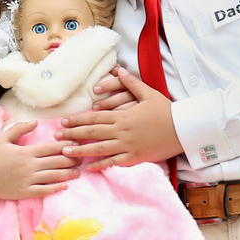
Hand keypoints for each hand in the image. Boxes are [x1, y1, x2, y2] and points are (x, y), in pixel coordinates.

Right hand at [0, 121, 80, 201]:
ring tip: (78, 172)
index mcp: (26, 152)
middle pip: (56, 161)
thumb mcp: (3, 139)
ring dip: (68, 174)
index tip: (75, 144)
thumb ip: (19, 128)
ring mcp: (28, 180)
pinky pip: (44, 190)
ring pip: (53, 176)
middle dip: (71, 159)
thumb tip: (36, 122)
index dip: (65, 145)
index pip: (51, 148)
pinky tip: (65, 186)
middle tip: (82, 157)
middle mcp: (29, 166)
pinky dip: (56, 188)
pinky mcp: (25, 192)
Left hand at [56, 68, 182, 170]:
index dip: (78, 120)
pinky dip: (101, 165)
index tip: (64, 122)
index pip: (95, 117)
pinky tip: (89, 168)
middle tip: (57, 137)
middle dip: (73, 134)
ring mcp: (127, 145)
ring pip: (99, 149)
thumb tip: (119, 71)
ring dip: (81, 150)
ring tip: (65, 153)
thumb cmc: (166, 111)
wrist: (182, 128)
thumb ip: (131, 84)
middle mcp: (122, 130)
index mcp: (122, 115)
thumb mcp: (149, 94)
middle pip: (92, 132)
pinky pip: (115, 162)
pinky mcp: (135, 157)